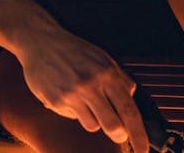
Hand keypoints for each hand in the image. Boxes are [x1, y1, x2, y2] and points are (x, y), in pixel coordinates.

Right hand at [16, 29, 149, 152]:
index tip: (143, 151)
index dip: (139, 135)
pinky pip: (73, 117)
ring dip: (92, 118)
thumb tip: (131, 98)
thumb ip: (119, 78)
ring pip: (92, 125)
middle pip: (113, 126)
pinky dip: (73, 110)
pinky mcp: (55, 100)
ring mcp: (72, 94)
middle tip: (117, 134)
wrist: (40, 41)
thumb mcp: (102, 58)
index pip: (129, 111)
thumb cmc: (73, 50)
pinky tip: (66, 93)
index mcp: (107, 74)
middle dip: (118, 135)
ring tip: (82, 100)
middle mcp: (91, 85)